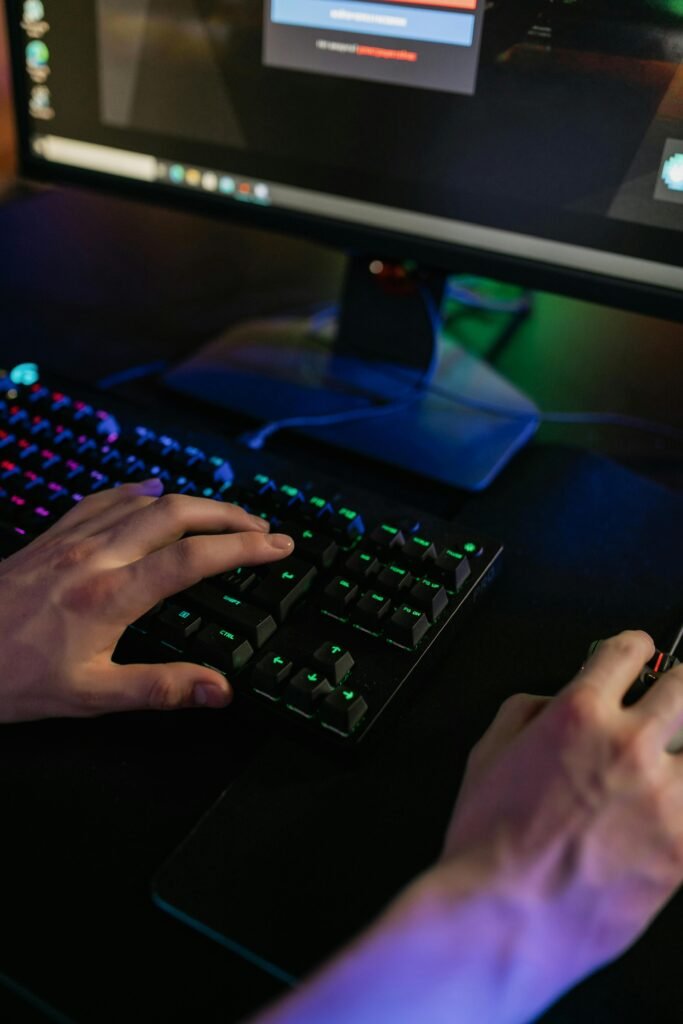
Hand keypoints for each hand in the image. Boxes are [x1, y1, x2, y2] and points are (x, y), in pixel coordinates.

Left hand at [0, 480, 293, 721]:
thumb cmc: (12, 678)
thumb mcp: (89, 696)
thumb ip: (160, 689)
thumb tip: (218, 690)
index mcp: (110, 596)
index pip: (194, 559)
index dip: (244, 548)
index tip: (278, 546)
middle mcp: (95, 556)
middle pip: (177, 513)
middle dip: (229, 514)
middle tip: (262, 525)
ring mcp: (71, 539)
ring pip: (143, 500)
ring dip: (191, 501)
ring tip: (221, 513)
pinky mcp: (51, 536)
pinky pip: (103, 498)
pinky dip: (138, 491)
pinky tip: (149, 492)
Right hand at [436, 629, 682, 1018]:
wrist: (504, 923)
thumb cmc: (489, 848)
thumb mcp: (485, 755)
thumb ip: (523, 713)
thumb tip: (547, 703)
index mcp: (578, 715)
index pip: (628, 650)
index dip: (632, 648)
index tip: (635, 658)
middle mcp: (629, 747)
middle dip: (675, 687)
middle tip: (666, 704)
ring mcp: (665, 800)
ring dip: (678, 755)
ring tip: (660, 773)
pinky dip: (678, 809)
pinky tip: (660, 816)